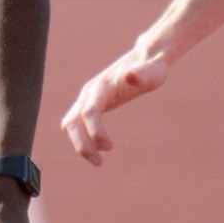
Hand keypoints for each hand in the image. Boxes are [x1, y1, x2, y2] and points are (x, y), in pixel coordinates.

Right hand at [61, 47, 168, 165]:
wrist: (143, 60)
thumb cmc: (151, 69)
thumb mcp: (152, 72)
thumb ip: (141, 74)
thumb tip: (129, 75)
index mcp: (103, 86)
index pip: (90, 111)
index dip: (95, 131)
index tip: (109, 148)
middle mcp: (90, 92)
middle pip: (72, 120)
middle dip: (81, 143)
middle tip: (98, 163)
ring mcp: (87, 98)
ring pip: (71, 123)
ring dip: (80, 144)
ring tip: (98, 162)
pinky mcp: (90, 104)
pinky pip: (77, 124)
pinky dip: (82, 139)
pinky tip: (97, 150)